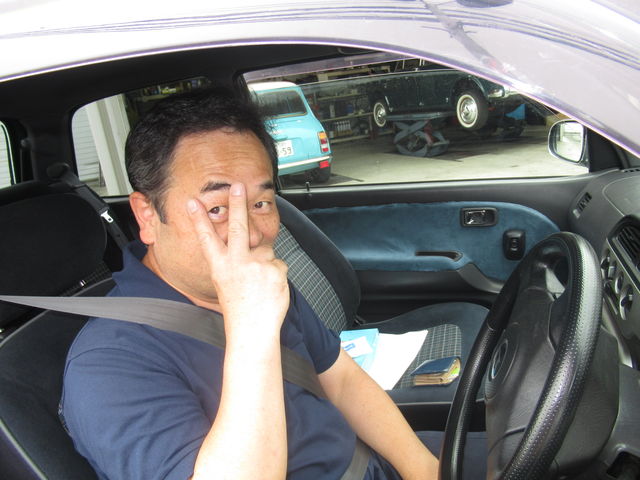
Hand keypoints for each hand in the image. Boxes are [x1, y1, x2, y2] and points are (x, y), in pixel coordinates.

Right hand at [186, 183, 288, 342]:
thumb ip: (236, 261)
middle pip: (238, 226)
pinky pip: (279, 263)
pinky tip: (270, 288)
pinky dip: (276, 273)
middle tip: (238, 186)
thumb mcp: (226, 282)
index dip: (199, 219)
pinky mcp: (275, 269)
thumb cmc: (239, 307)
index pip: (207, 238)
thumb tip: (251, 243)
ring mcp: (257, 265)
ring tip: (260, 282)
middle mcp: (237, 263)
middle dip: (237, 204)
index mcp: (221, 266)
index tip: (192, 202)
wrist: (253, 329)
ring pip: (266, 249)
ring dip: (265, 261)